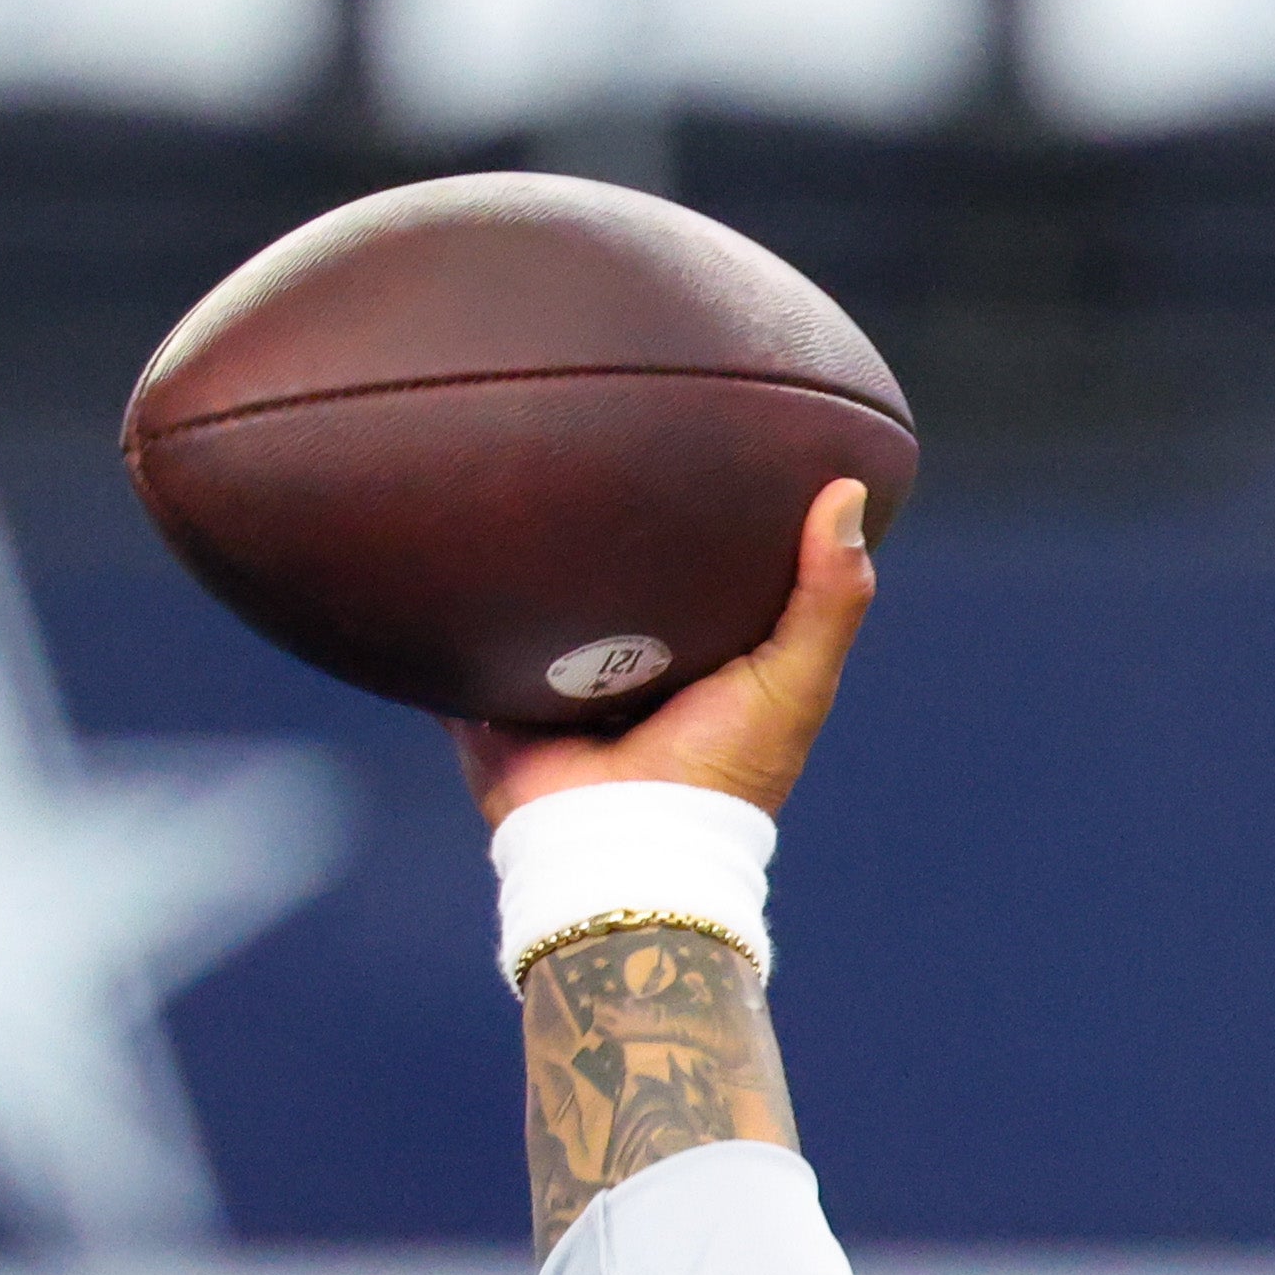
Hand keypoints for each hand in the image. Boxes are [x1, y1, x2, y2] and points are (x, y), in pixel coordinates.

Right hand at [452, 479, 876, 827]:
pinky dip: (443, 601)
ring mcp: (545, 679)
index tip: (693, 438)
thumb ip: (829, 598)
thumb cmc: (723, 769)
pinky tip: (426, 534)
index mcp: (692, 656)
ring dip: (514, 554)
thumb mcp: (795, 680)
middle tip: (580, 431)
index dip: (697, 515)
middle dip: (592, 524)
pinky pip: (453, 638)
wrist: (625, 842)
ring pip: (525, 598)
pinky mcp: (485, 694)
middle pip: (602, 577)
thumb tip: (848, 490)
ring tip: (503, 464)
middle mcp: (616, 664)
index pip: (693, 569)